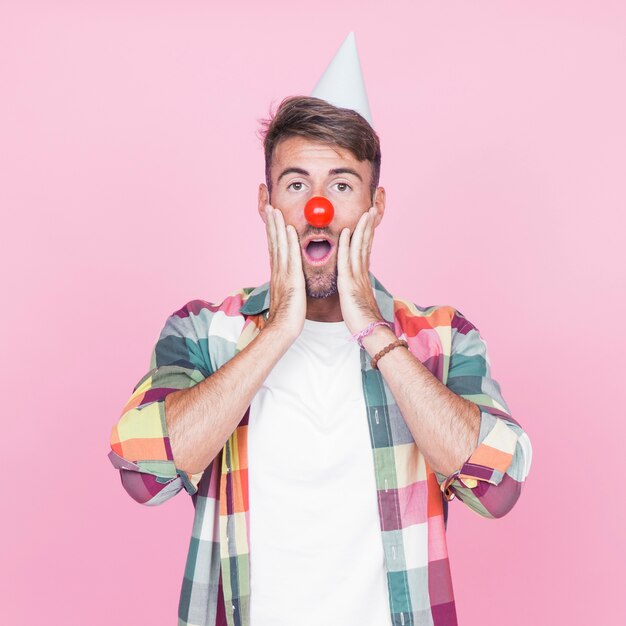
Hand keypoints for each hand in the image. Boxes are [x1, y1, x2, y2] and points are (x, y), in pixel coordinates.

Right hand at [263, 205, 305, 342]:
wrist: (283, 329)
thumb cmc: (287, 315)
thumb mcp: (287, 294)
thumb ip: (288, 283)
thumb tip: (289, 278)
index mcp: (278, 273)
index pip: (275, 247)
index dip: (273, 232)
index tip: (272, 218)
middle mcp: (278, 270)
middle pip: (273, 242)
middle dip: (271, 223)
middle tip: (270, 206)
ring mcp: (283, 273)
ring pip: (279, 245)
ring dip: (277, 226)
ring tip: (275, 210)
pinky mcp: (290, 279)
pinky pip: (289, 256)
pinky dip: (288, 242)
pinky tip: (288, 228)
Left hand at [337, 206, 385, 335]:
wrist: (370, 332)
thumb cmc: (362, 319)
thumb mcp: (358, 299)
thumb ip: (357, 288)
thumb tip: (356, 285)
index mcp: (362, 276)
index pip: (365, 250)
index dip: (367, 234)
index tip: (369, 220)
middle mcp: (361, 273)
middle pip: (366, 244)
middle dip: (369, 226)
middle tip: (371, 209)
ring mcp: (356, 277)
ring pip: (359, 248)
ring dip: (362, 229)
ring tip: (365, 213)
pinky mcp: (349, 284)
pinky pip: (347, 261)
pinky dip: (346, 246)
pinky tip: (345, 233)